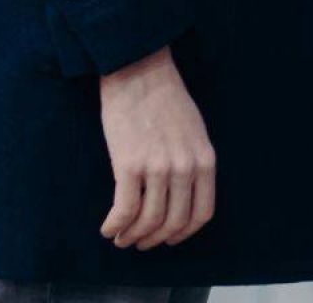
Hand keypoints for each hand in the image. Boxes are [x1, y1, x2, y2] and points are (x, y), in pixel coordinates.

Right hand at [96, 46, 216, 249]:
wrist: (138, 69)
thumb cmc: (163, 97)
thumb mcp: (194, 130)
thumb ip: (193, 161)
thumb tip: (182, 195)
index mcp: (205, 159)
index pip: (202, 213)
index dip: (184, 233)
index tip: (169, 238)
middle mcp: (185, 167)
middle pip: (174, 222)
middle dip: (155, 239)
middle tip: (140, 242)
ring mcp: (158, 167)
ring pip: (148, 221)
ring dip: (133, 236)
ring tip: (121, 238)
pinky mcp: (129, 165)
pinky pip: (124, 210)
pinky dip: (115, 225)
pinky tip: (108, 228)